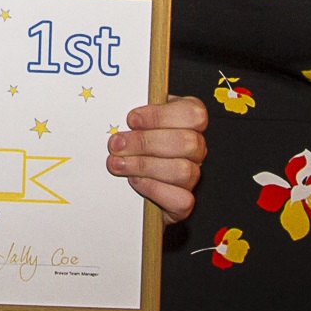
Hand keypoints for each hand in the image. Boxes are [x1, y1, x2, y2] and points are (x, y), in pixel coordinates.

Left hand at [107, 94, 208, 222]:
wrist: (129, 183)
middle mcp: (196, 148)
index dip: (161, 116)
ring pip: (183, 170)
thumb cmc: (133, 142)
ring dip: (144, 166)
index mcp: (189, 121)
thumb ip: (135, 115)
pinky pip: (180, 199)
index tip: (131, 119)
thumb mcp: (135, 121)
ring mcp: (192, 175)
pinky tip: (134, 181)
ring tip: (117, 164)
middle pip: (186, 142)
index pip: (193, 114)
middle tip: (116, 144)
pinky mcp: (183, 202)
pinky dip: (154, 189)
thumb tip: (115, 107)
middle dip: (145, 142)